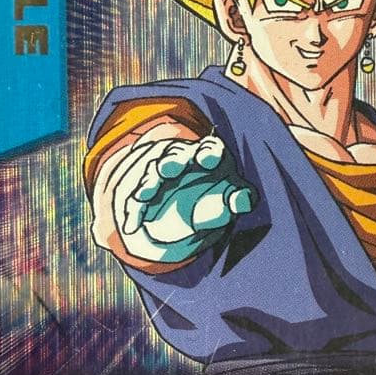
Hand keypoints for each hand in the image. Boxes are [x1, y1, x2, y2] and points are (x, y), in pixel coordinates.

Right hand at [101, 132, 255, 264]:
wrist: (187, 207)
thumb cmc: (216, 196)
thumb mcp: (230, 200)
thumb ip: (239, 199)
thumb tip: (245, 200)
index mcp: (207, 156)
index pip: (209, 148)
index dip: (208, 152)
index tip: (207, 159)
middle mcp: (182, 160)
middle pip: (175, 154)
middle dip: (171, 161)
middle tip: (168, 168)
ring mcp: (159, 173)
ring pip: (152, 174)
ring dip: (148, 185)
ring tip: (144, 197)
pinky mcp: (143, 192)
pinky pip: (135, 200)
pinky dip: (133, 213)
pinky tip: (130, 227)